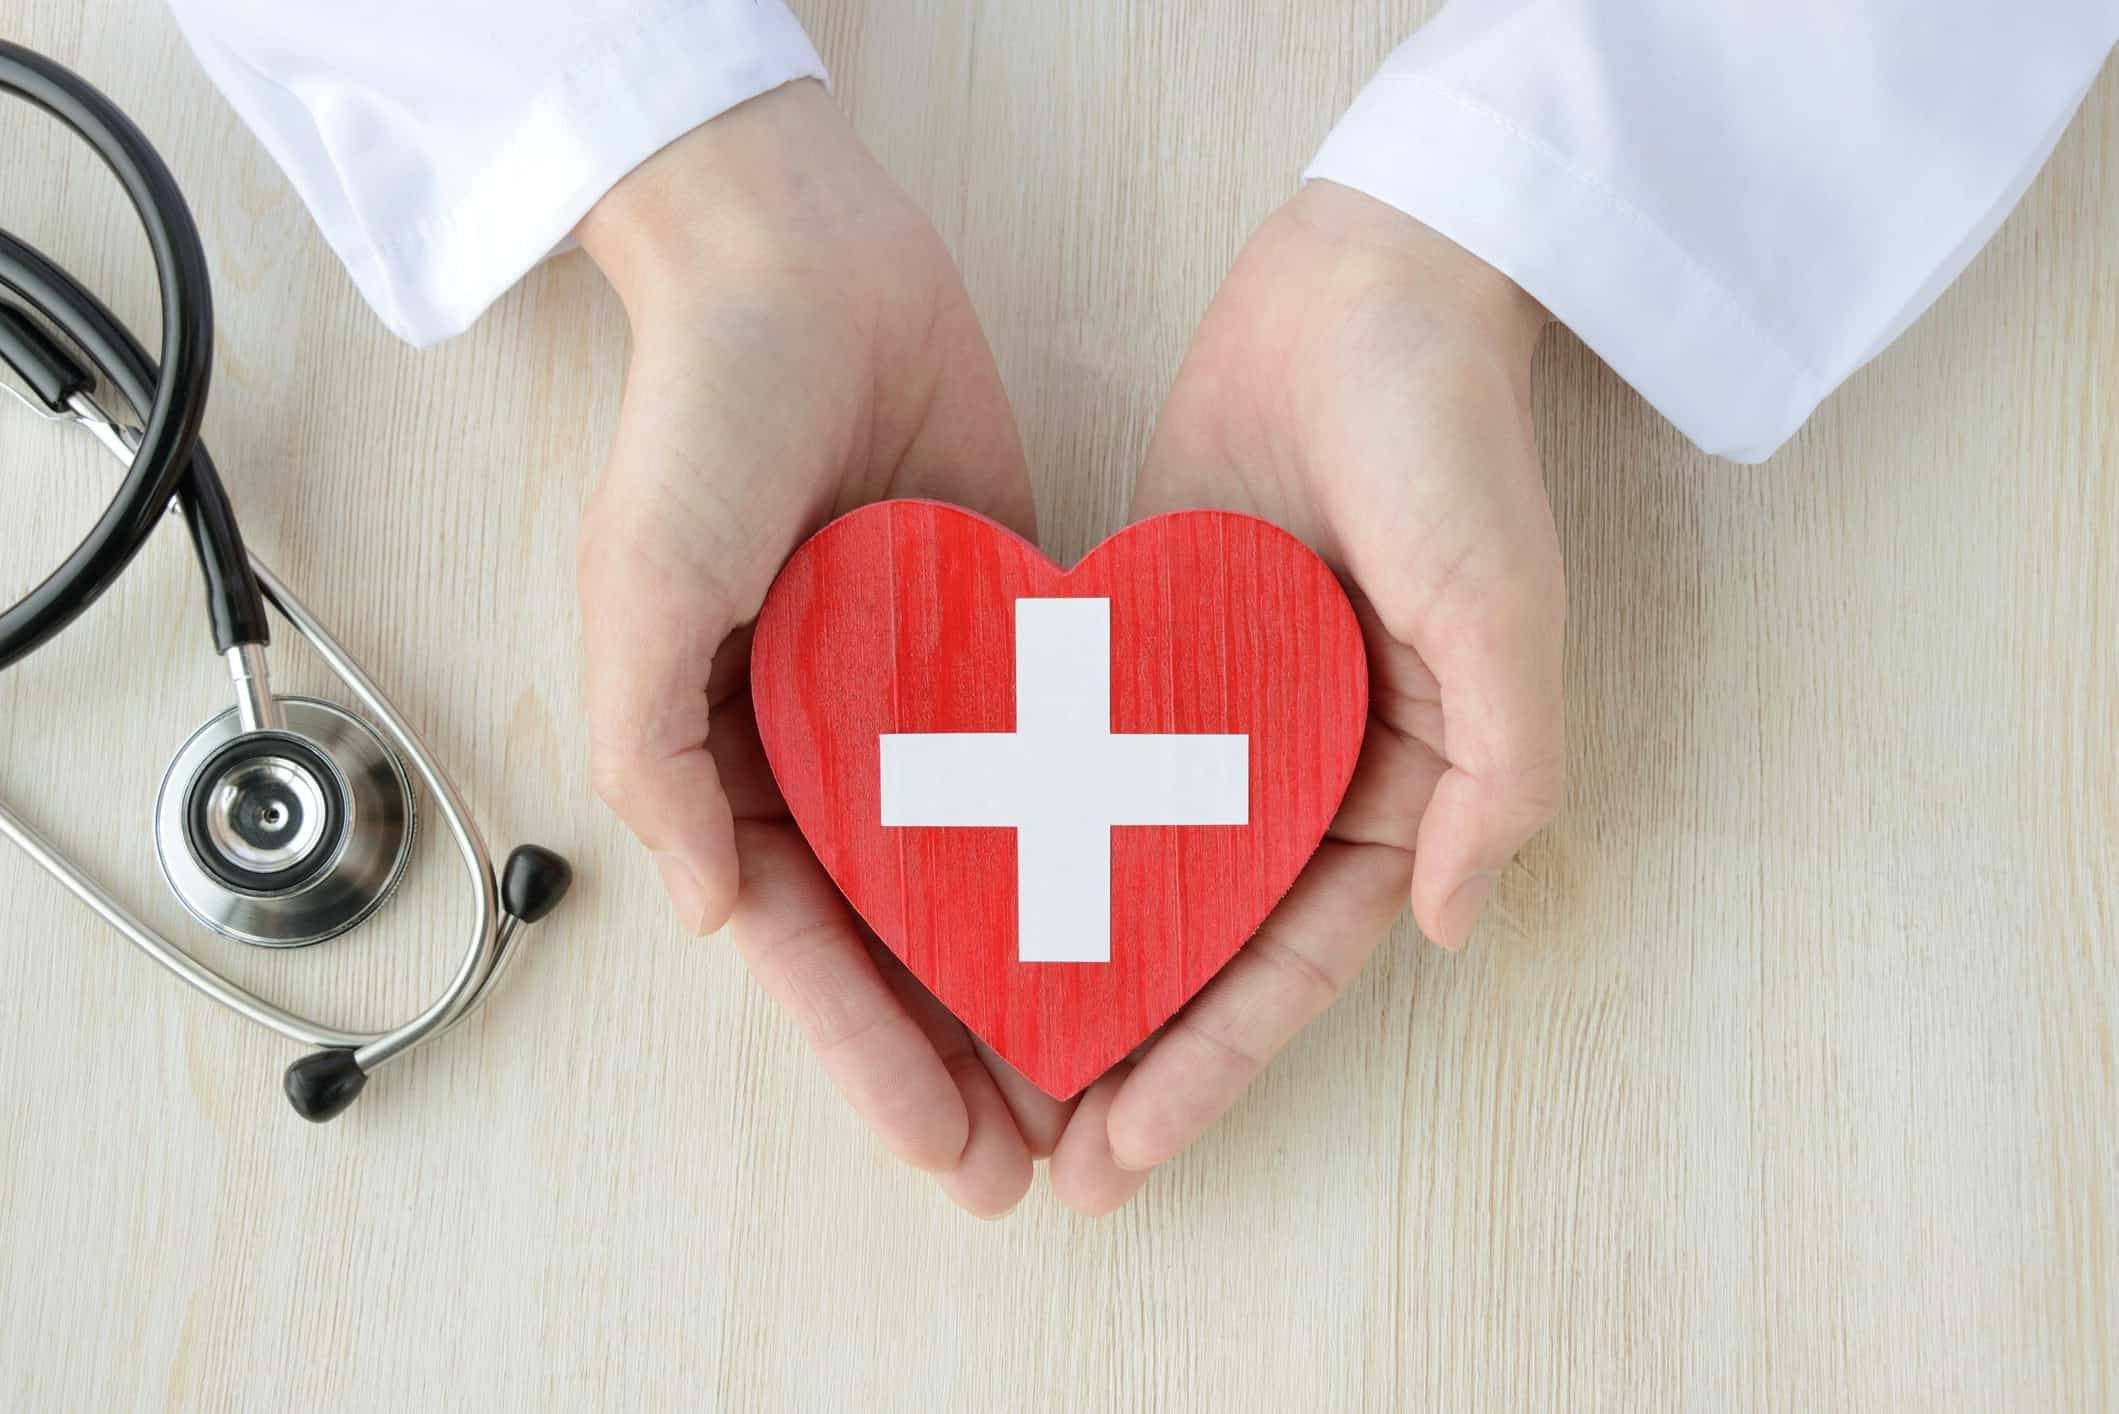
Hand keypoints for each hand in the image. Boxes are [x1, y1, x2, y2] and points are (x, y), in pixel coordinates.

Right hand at [574, 81, 1068, 1214]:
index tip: (945, 1153)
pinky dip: (1086, 845)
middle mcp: (829, 746)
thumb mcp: (640, 587)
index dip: (868, 1057)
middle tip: (1035, 1164)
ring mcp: (921, 698)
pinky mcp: (1004, 637)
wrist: (803, 262)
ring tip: (1100, 1086)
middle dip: (957, 1055)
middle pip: (897, 937)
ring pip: (982, 875)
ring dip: (1029, 980)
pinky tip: (1147, 919)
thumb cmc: (701, 420)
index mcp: (729, 756)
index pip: (803, 945)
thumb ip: (653, 755)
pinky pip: (1050, 762)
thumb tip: (703, 912)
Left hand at [1050, 181, 1565, 1213]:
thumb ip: (1499, 777)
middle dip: (1136, 1058)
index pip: (1298, 961)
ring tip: (982, 1071)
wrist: (1365, 285)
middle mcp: (1304, 767)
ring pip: (1136, 874)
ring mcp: (1219, 711)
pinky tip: (955, 903)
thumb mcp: (1506, 613)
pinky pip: (1083, 761)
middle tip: (1044, 1164)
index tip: (1129, 1153)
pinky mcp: (1145, 644)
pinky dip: (1033, 836)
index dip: (1218, 1065)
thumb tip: (1448, 933)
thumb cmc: (1452, 445)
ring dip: (1073, 973)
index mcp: (1400, 785)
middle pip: (1210, 945)